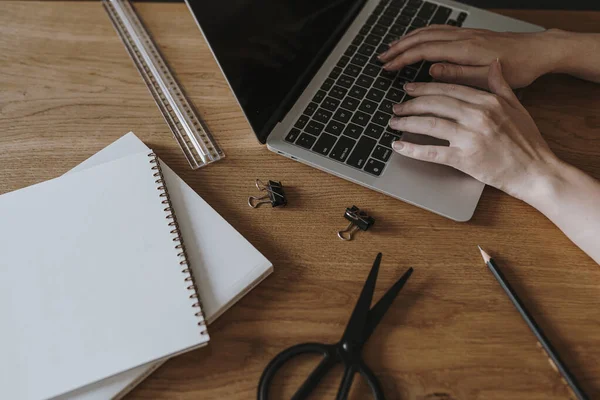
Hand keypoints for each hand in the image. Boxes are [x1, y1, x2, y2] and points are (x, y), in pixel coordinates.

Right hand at [378, 26, 566, 88]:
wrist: (539, 51)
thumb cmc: (519, 67)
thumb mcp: (487, 78)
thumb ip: (457, 74)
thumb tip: (431, 70)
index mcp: (464, 49)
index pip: (424, 51)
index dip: (403, 59)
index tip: (388, 67)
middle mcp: (462, 37)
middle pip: (422, 37)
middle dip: (399, 47)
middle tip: (382, 58)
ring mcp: (465, 33)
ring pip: (429, 31)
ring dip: (408, 38)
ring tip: (392, 48)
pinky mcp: (469, 34)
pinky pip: (439, 30)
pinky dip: (422, 34)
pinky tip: (418, 39)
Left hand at [389, 60, 559, 200]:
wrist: (536, 171)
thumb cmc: (528, 142)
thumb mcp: (518, 107)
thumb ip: (501, 85)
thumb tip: (493, 64)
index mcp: (488, 102)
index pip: (449, 89)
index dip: (425, 87)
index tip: (410, 88)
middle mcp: (477, 116)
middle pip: (435, 103)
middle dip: (411, 103)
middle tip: (397, 105)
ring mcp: (470, 138)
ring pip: (430, 124)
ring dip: (407, 122)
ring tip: (394, 122)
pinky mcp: (465, 160)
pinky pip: (432, 152)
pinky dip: (412, 149)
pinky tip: (398, 146)